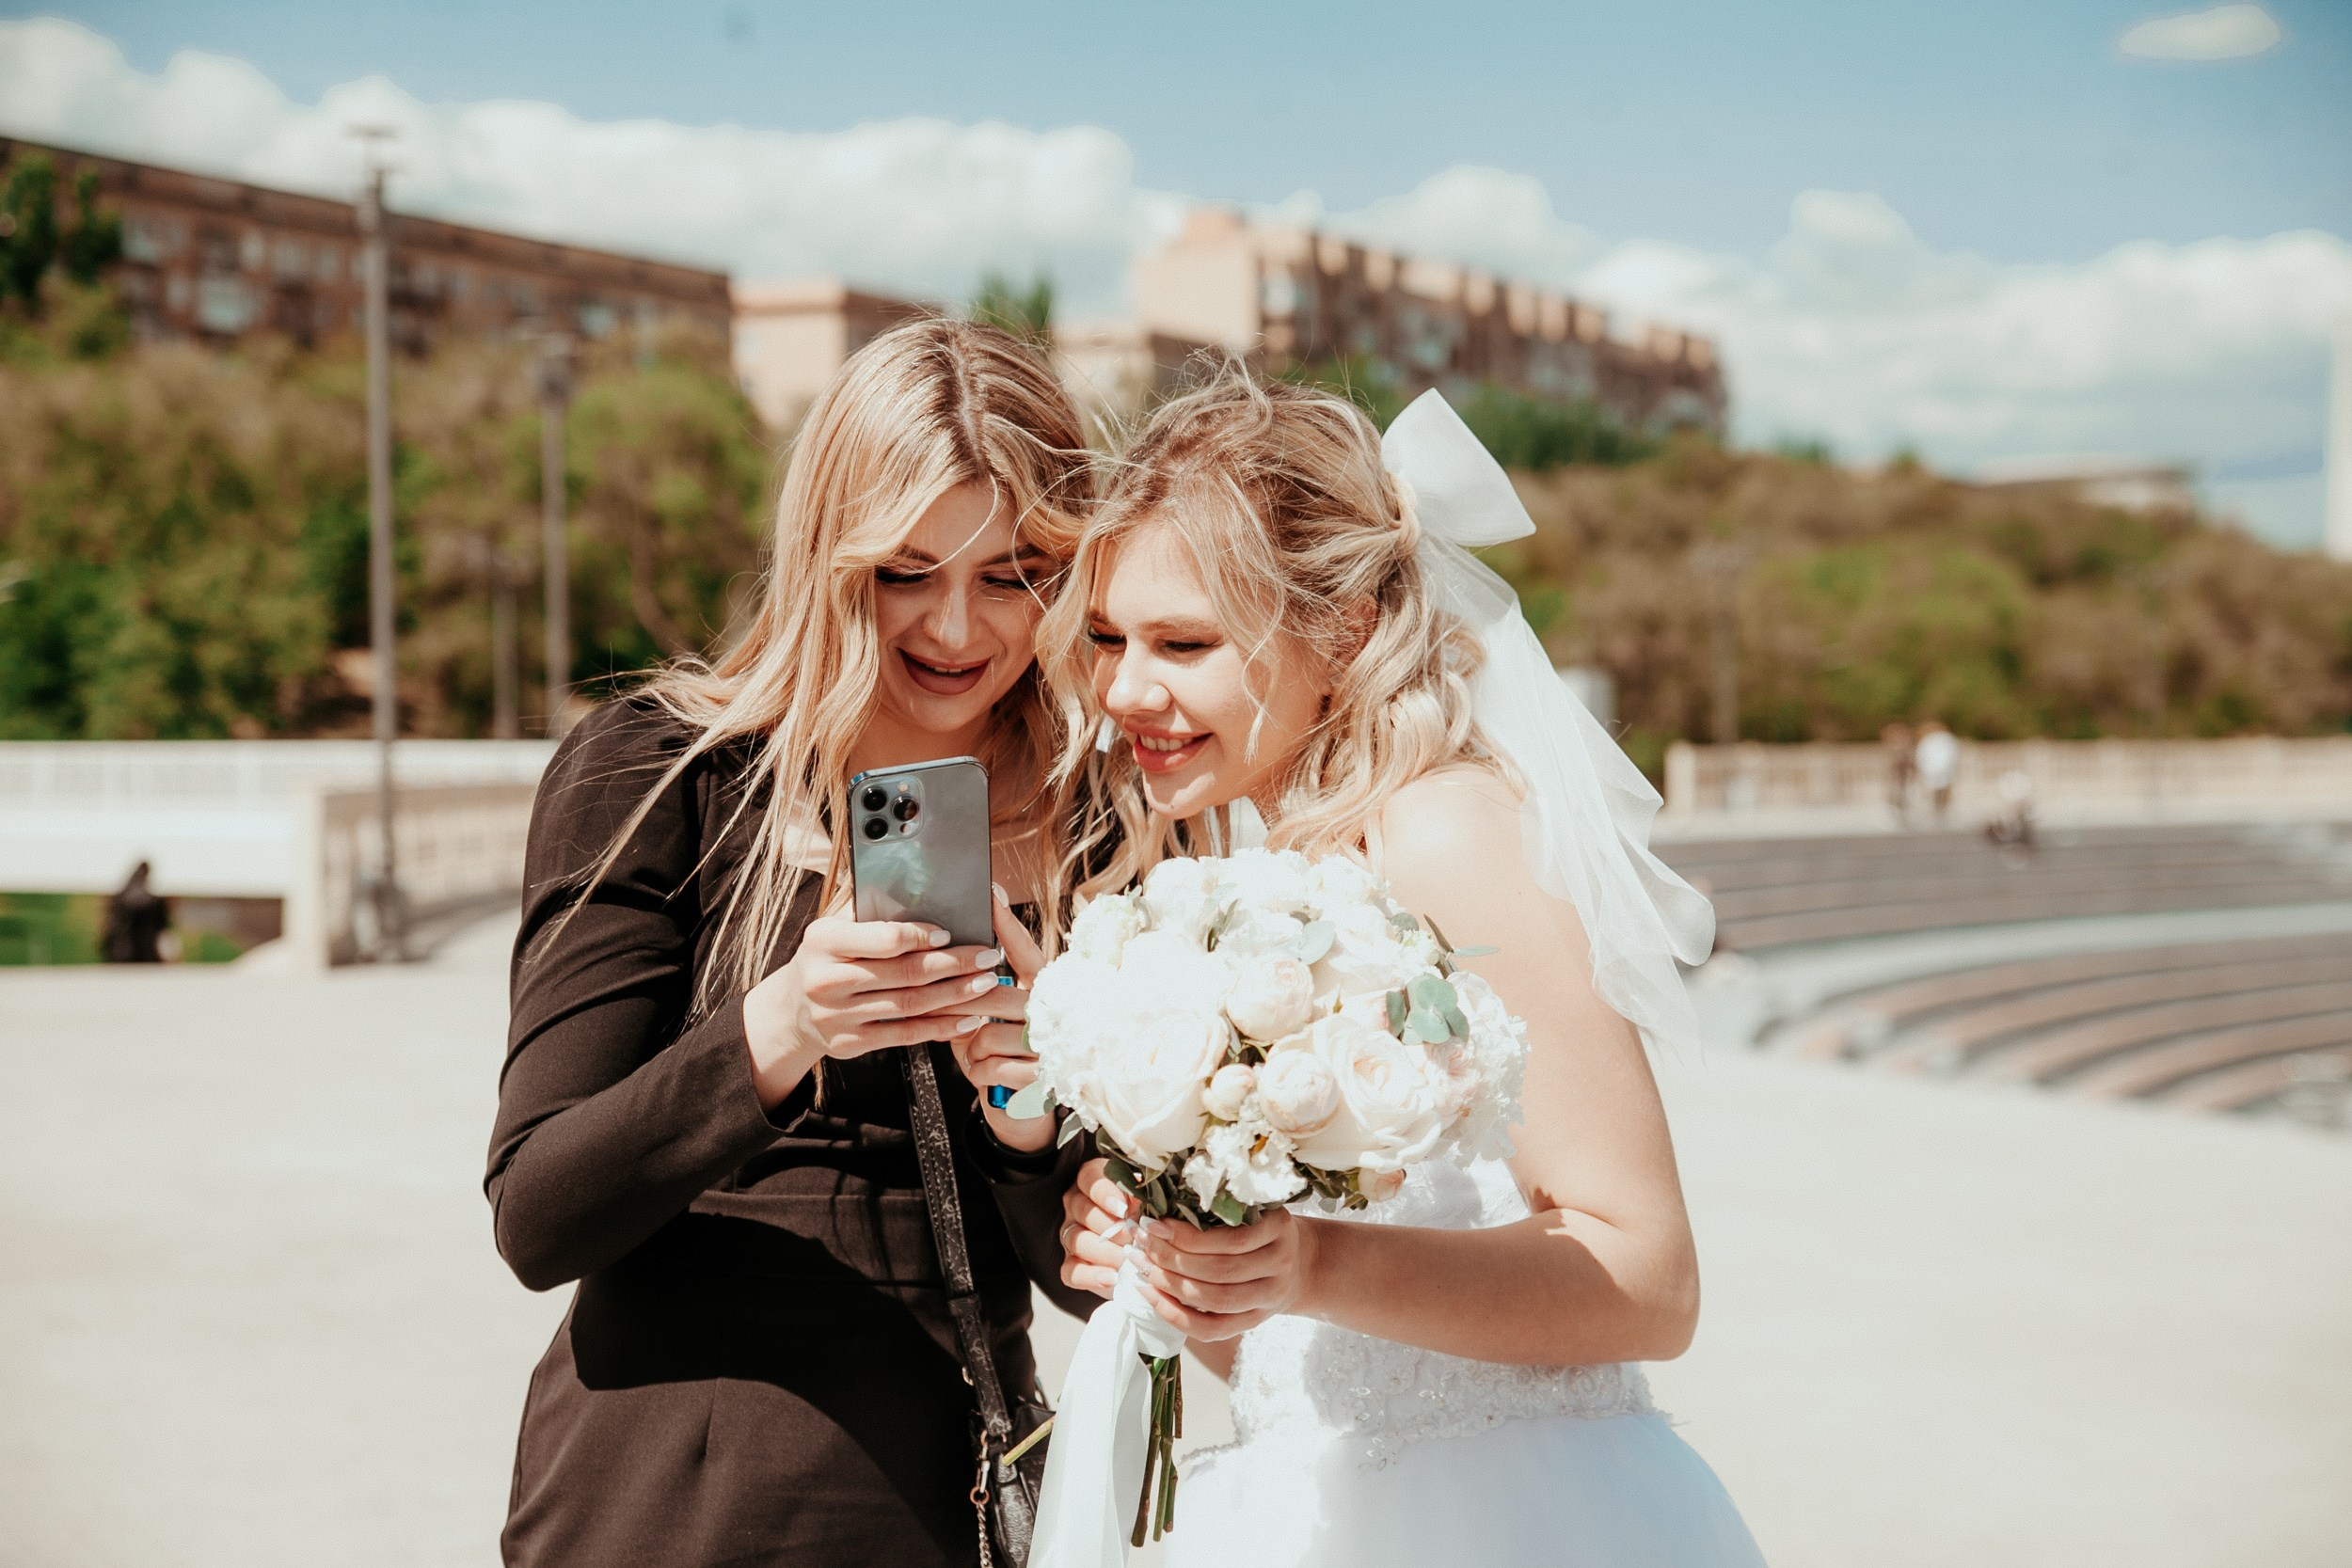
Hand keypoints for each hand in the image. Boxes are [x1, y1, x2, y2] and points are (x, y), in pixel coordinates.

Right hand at [741, 915, 1002, 1108]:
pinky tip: (967, 1018)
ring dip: (955, 995)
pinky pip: (904, 1035)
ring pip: (909, 1006)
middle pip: (904, 973)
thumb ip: (870, 912)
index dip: (922, 936)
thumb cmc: (826, 958)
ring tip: (986, 984)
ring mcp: (837, 1017)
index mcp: (823, 941)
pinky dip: (940, 1027)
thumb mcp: (833, 928)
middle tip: (988, 957)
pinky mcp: (850, 1044)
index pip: (883, 938)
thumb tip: (924, 891)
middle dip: (954, 964)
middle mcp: (826, 981)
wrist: (792, 1010)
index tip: (951, 933)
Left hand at [936, 885, 1054, 1151]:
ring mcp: (1050, 1044)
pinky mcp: (1042, 1077)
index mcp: (1041, 990)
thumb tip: (941, 958)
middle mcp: (1052, 1012)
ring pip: (985, 1033)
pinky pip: (989, 1065)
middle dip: (958, 1001)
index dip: (1005, 922)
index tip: (990, 890)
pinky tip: (986, 1074)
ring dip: (971, 1048)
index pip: (1023, 950)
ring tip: (978, 1053)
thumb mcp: (989, 1019)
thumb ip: (976, 992)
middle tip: (939, 1006)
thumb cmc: (1000, 1054)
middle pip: (993, 994)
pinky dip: (978, 1072)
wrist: (1022, 1108)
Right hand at [1058, 1157, 1138, 1300]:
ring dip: (1104, 1251)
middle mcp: (1077, 1205)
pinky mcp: (1071, 1265)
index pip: (1089, 1179)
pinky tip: (1112, 1278)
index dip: (1105, 1194)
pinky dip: (1090, 1276)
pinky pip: (1071, 1271)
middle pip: (1082, 1209)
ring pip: (1076, 1239)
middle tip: (1132, 1236)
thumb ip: (1147, 1198)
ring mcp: (1071, 1235)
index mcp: (1093, 1181)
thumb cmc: (1148, 1216)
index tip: (1123, 1209)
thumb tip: (1152, 1207)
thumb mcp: (1149, 1200)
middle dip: (1109, 1226)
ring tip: (1127, 1260)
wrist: (1146, 1249)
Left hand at [1127, 1208, 1318, 1341]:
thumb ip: (1218, 1205)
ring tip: (1142, 1267)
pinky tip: (1151, 1295)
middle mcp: (1279, 1265)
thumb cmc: (1262, 1228)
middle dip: (1172, 1258)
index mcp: (1279, 1228)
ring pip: (1215, 1300)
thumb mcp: (1254, 1207)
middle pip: (1221, 1270)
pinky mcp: (1253, 1323)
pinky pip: (1211, 1328)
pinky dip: (1176, 1315)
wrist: (1300, 1264)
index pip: (1231, 1239)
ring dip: (1170, 1284)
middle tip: (1141, 1243)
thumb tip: (1159, 1204)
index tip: (1154, 1224)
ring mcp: (1268, 1299)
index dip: (1188, 1236)